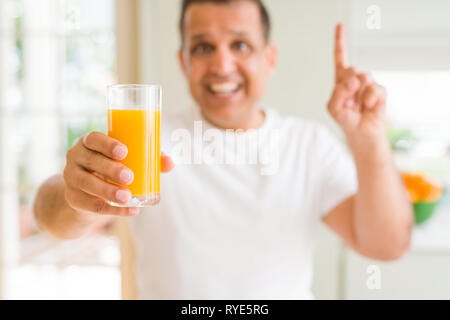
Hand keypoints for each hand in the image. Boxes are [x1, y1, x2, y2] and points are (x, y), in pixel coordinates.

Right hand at [63, 132, 173, 216]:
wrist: (87, 194)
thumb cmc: (111, 169)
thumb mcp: (126, 161)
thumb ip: (150, 159)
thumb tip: (170, 162)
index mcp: (89, 143)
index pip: (93, 138)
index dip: (107, 144)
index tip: (124, 152)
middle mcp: (75, 157)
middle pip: (91, 161)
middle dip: (111, 169)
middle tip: (130, 177)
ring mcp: (71, 178)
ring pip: (87, 184)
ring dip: (108, 191)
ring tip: (127, 197)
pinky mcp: (73, 198)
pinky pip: (91, 205)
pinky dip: (113, 210)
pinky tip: (130, 211)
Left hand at [328, 23, 386, 139]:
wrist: (361, 132)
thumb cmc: (346, 118)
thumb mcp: (333, 107)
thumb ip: (338, 92)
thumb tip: (353, 81)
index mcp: (341, 80)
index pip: (340, 58)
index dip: (340, 41)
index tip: (339, 25)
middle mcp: (355, 78)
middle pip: (351, 70)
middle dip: (347, 86)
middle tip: (349, 101)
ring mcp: (368, 84)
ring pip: (363, 79)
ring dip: (358, 96)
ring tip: (358, 106)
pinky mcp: (380, 91)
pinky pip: (374, 89)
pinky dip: (369, 100)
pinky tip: (368, 107)